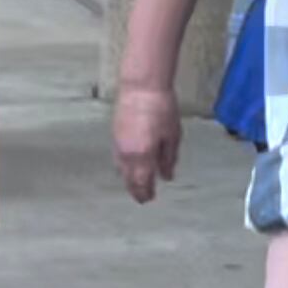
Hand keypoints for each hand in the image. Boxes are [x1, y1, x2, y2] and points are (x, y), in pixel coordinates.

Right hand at [114, 86, 182, 203]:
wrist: (141, 88)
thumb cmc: (162, 109)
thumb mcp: (172, 135)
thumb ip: (168, 158)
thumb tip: (167, 176)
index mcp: (143, 155)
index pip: (142, 181)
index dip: (145, 192)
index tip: (149, 199)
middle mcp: (127, 153)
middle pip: (129, 178)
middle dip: (135, 189)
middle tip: (142, 198)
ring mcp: (118, 144)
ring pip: (121, 169)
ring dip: (128, 179)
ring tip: (135, 185)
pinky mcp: (115, 135)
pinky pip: (118, 158)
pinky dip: (123, 167)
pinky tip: (129, 167)